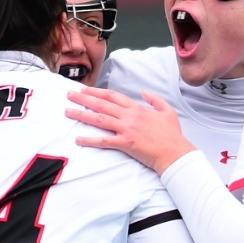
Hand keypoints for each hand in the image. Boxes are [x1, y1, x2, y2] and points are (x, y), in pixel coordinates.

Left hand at [67, 88, 196, 172]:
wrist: (175, 153)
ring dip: (82, 115)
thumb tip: (144, 92)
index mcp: (137, 108)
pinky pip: (104, 141)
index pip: (113, 96)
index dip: (97, 92)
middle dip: (84, 98)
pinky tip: (79, 139)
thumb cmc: (172, 135)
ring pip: (100, 119)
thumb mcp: (167, 111)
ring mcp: (127, 129)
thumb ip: (155, 99)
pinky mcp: (126, 143)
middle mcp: (130, 116)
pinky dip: (90, 140)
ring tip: (68, 112)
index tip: (85, 90)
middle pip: (102, 104)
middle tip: (70, 95)